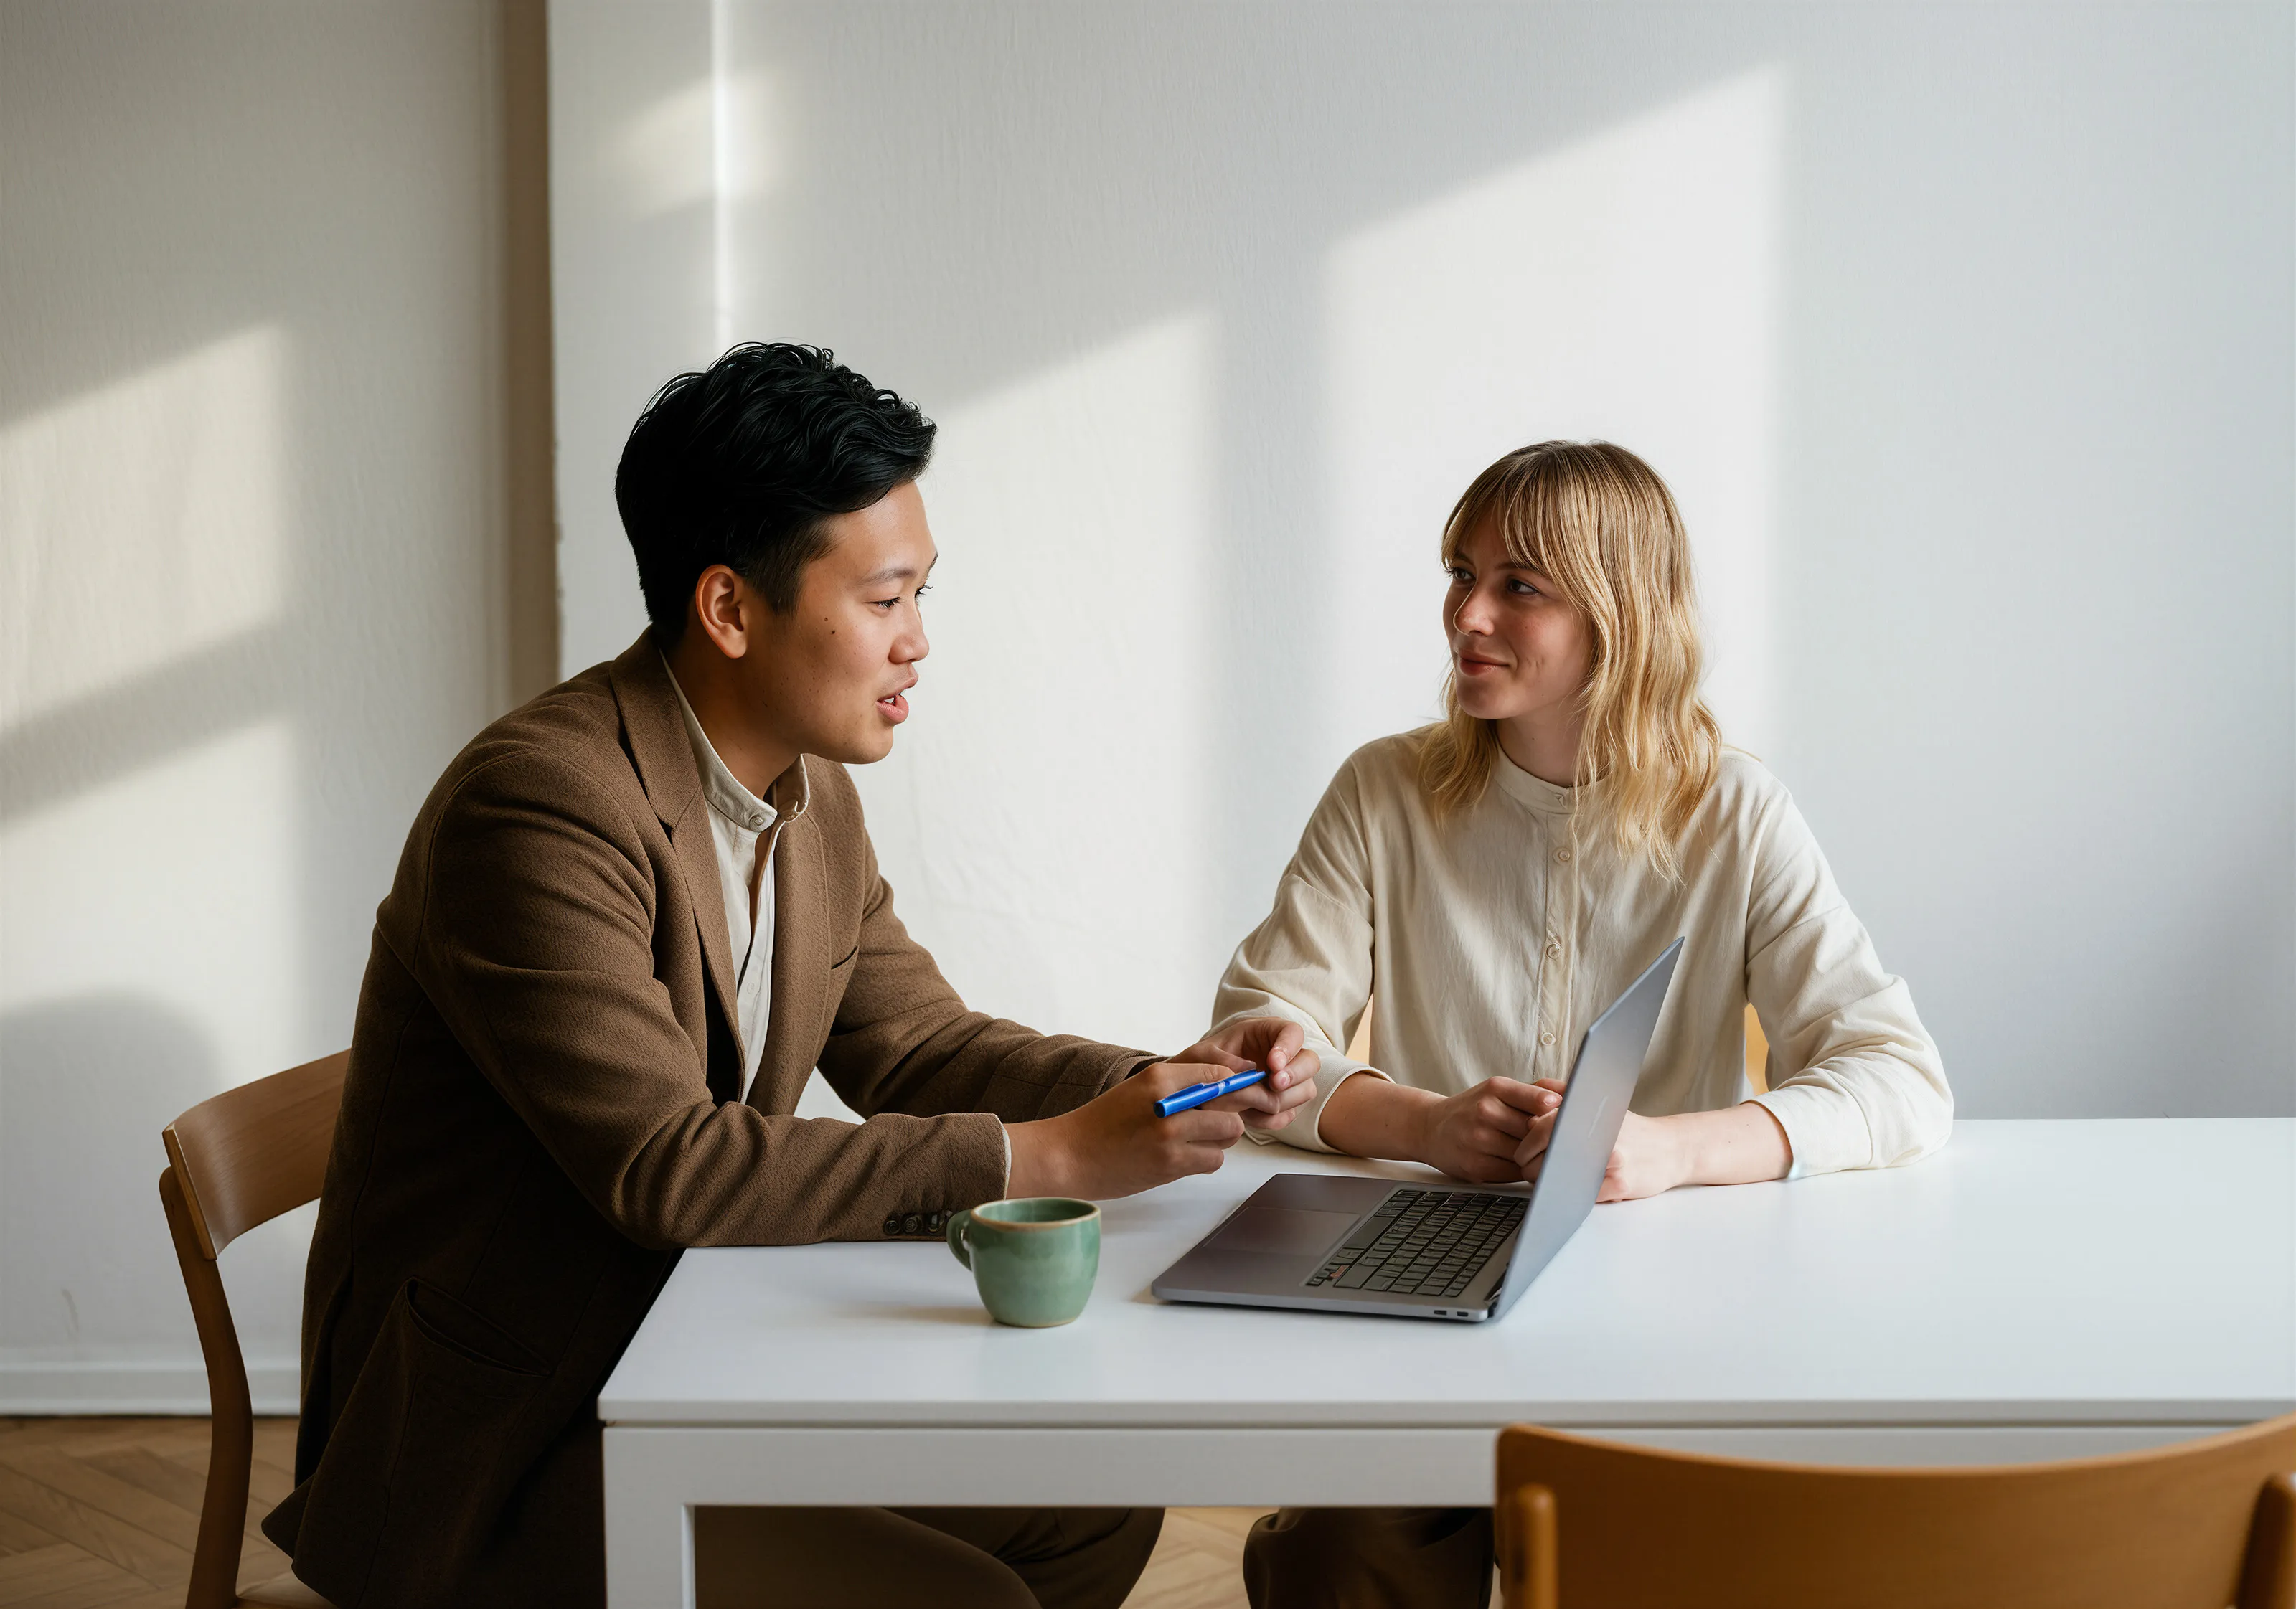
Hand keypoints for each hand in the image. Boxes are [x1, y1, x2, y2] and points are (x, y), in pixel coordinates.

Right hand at [1007, 1062, 1260, 1200]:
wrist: (1071, 1155)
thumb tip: (1232, 1076)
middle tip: (1215, 1120)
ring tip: (1197, 1139)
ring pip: (1229, 1132)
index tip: (1235, 1095)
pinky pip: (1214, 1160)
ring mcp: (1170, 1134)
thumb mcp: (1141, 1087)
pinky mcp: (1171, 1164)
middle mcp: (1167, 1101)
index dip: (1236, 1084)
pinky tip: (1186, 1157)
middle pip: (1231, 1102)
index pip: (1220, 1072)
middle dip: (1230, 1113)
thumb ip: (1183, 1079)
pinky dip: (1207, 1160)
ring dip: (1220, 1139)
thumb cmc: (1107, 1121)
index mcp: (1159, 1075)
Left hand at [1165, 1018, 1320, 1133]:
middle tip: (1273, 1084)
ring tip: (1250, 1101)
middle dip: (1294, 1075)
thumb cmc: (1204, 1062)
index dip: (1288, 1048)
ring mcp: (1289, 1082)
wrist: (1200, 1086)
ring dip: (1281, 1099)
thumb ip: (1219, 1058)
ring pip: (1305, 1091)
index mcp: (1268, 1033)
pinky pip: (1288, 1115)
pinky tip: (1247, 1114)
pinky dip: (1270, 1118)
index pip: (1293, 1033)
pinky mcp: (1284, 1106)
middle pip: (1310, 1062)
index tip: (1273, 1063)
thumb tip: (1246, 1069)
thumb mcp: (1201, 1054)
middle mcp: (1285, 1056)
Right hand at [1411, 1077, 1557, 1183]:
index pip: (1540, 1100)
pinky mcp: (1475, 1167)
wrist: (1431, 1128)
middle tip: (1561, 1140)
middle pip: (1536, 1131)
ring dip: (1536, 1157)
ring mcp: (1478, 1140)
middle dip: (1550, 1138)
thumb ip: (1534, 1092)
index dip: (1558, 1113)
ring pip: (1527, 1154)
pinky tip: (1519, 1164)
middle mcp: (1485, 1111)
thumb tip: (1570, 1095)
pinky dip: (1521, 1171)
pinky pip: (1514, 1173)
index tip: (1567, 1117)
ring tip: (1538, 1153)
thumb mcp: (1498, 1091)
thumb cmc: (1473, 1109)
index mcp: (1495, 1088)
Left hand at [1514, 1085, 1791, 1200]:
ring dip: (1547, 1185)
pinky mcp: (1620, 1185)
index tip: (1524, 1153)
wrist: (1674, 1149)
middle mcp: (1599, 1134)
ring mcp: (1610, 1160)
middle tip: (1532, 1171)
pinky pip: (1580, 1196)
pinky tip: (1570, 1193)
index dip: (1526, 1146)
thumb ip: (1565, 1094)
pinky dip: (1569, 1197)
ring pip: (1558, 1179)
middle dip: (1531, 1167)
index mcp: (1589, 1112)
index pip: (1539, 1129)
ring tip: (1549, 1182)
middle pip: (1543, 1156)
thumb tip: (1534, 1098)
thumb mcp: (1601, 1103)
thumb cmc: (1631, 1129)